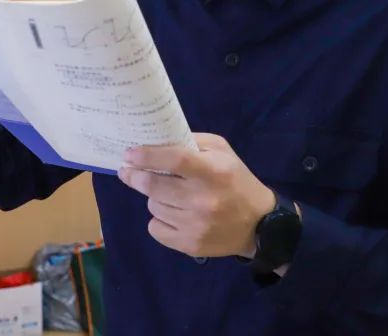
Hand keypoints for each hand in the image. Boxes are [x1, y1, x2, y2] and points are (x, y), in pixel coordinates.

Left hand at [118, 133, 275, 258]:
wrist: (259, 225)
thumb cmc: (236, 181)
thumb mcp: (222, 152)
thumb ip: (192, 143)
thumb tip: (156, 142)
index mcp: (213, 172)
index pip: (175, 159)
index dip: (147, 156)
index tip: (129, 154)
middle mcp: (203, 199)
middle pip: (154, 186)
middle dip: (135, 177)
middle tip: (128, 171)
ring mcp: (196, 225)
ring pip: (153, 206)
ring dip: (154, 198)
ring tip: (169, 195)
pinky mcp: (190, 245)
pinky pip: (155, 229)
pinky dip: (159, 220)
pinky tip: (173, 215)